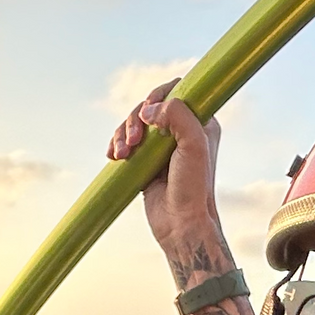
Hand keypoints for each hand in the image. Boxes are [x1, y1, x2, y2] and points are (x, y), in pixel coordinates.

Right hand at [108, 80, 221, 257]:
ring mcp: (163, 147)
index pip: (178, 90)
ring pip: (135, 124)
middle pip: (150, 106)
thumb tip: (148, 110)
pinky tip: (113, 157)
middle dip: (135, 119)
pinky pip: (126, 143)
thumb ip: (177, 115)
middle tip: (134, 141)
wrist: (181, 225)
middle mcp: (182, 131)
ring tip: (122, 154)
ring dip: (122, 134)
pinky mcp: (146, 162)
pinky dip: (117, 145)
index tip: (150, 111)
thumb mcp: (193, 145)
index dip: (159, 94)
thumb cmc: (193, 188)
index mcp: (200, 122)